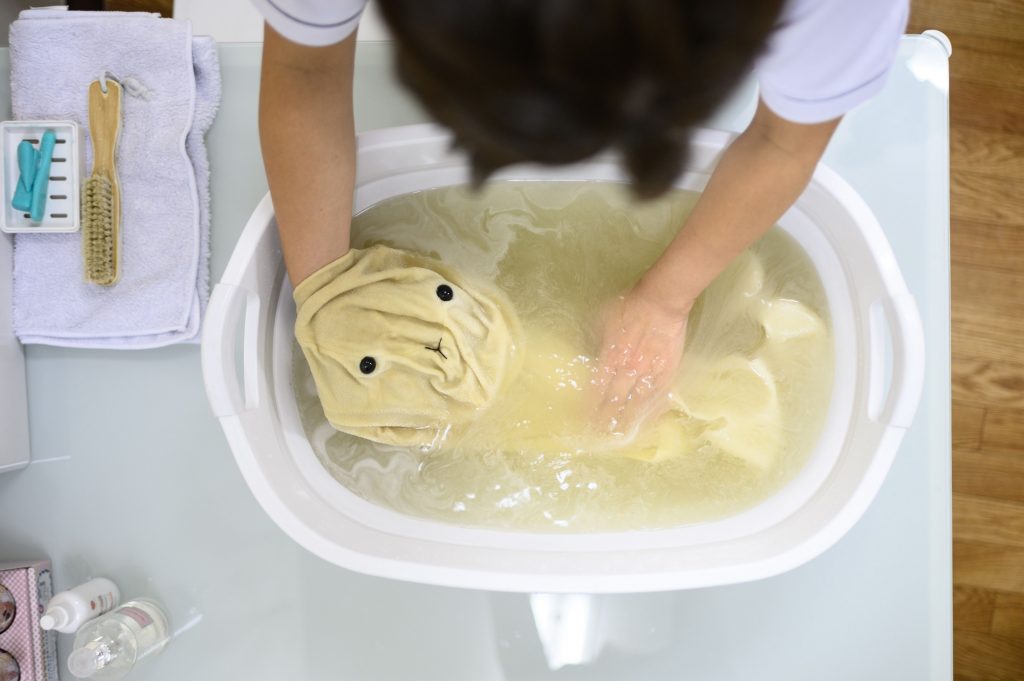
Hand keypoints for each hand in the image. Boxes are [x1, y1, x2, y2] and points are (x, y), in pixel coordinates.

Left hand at [592, 285, 691, 436]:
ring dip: (627, 423)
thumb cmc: (629, 305)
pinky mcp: (669, 372)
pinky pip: (660, 397)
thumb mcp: (601, 319)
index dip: (589, 408)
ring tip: (620, 439)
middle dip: (605, 422)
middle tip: (598, 438)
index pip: (596, 390)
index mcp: (610, 357)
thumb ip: (595, 340)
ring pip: (637, 404)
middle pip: (614, 402)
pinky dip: (653, 413)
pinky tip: (648, 425)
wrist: (662, 300)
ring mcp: (650, 372)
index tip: (582, 422)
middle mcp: (629, 370)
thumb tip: (589, 355)